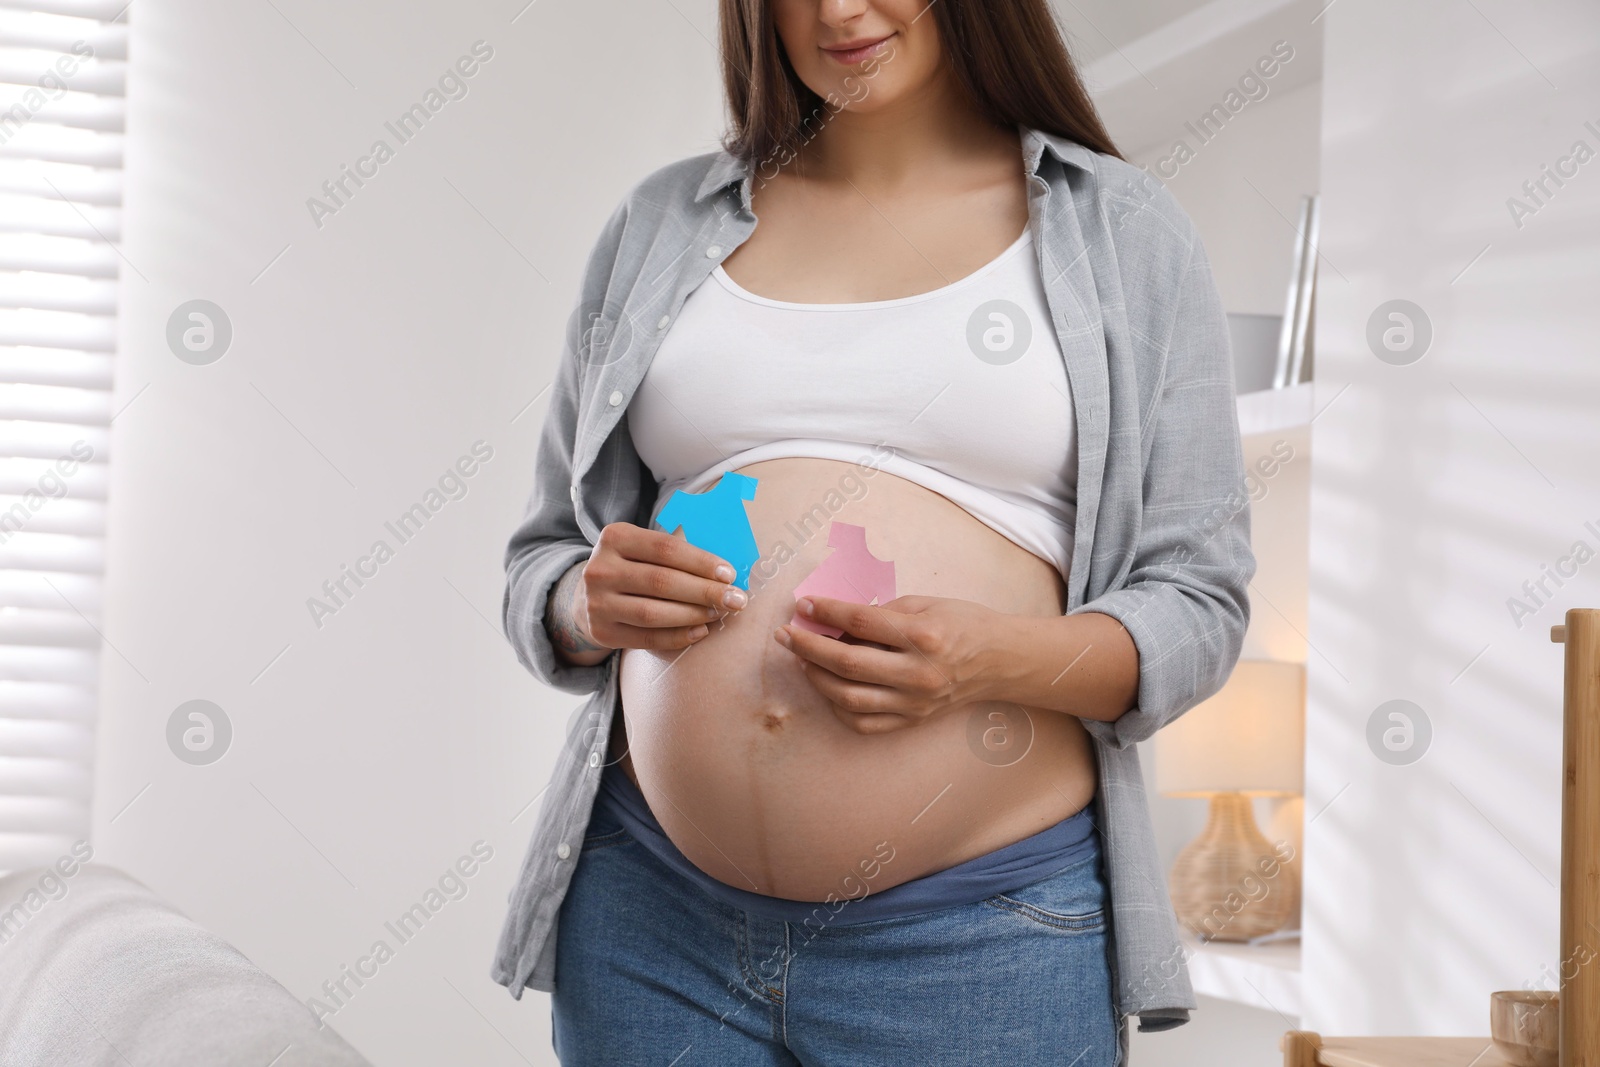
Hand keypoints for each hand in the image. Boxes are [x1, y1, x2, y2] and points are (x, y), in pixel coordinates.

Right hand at [555, 522, 748, 656]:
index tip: (730, 574)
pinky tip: (700, 631)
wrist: (587, 598)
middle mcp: (601, 569)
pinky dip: (678, 636)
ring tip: (719, 614)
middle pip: (661, 582)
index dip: (701, 561)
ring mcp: (597, 603)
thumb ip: (676, 552)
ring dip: (693, 615)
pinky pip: (647, 638)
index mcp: (615, 537)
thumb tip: (726, 570)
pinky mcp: (602, 632)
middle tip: (736, 599)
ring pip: (654, 613)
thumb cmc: (632, 568)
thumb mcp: (643, 548)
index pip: (665, 548)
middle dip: (705, 591)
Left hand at [772, 594, 1002, 733]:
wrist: (1000, 661)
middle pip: (847, 662)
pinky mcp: (913, 721)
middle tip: (786, 634)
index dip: (825, 612)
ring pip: (849, 698)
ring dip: (817, 678)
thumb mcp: (925, 603)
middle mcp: (918, 672)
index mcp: (922, 634)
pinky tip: (828, 687)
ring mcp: (914, 702)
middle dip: (808, 647)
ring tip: (802, 660)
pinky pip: (864, 723)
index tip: (803, 605)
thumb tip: (833, 618)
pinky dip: (838, 707)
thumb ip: (880, 612)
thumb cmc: (962, 623)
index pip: (860, 621)